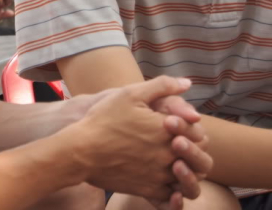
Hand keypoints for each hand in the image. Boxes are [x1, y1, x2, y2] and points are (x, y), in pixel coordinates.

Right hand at [66, 76, 209, 202]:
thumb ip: (162, 86)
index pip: (198, 132)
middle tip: (178, 145)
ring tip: (172, 162)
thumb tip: (187, 83)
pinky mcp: (149, 190)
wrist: (81, 151)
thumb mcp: (130, 94)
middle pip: (198, 157)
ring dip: (186, 171)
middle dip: (192, 150)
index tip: (177, 125)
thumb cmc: (103, 120)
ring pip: (188, 179)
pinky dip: (174, 191)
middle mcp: (169, 154)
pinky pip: (172, 197)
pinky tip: (164, 180)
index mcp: (169, 130)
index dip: (191, 128)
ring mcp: (160, 175)